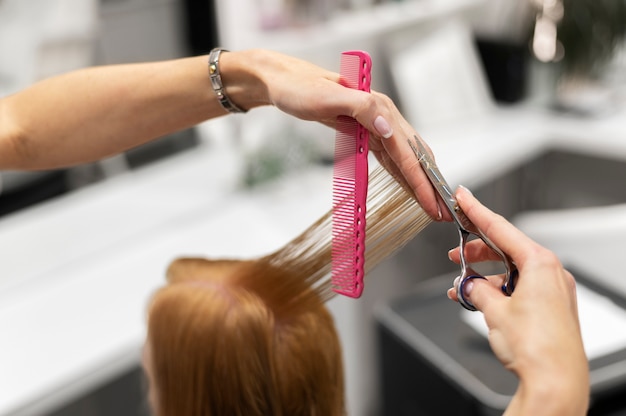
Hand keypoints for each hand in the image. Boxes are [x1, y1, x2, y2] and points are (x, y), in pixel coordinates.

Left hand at [222, 49, 448, 220]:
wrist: (283, 81)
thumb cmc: (300, 88)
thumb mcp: (327, 97)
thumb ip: (362, 109)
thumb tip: (391, 130)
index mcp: (378, 107)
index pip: (406, 151)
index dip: (421, 180)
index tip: (433, 203)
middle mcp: (382, 115)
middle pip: (413, 155)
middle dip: (429, 185)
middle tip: (443, 212)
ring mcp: (375, 123)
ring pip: (404, 157)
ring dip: (418, 182)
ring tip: (432, 204)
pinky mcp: (364, 130)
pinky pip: (389, 156)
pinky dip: (401, 173)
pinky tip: (409, 186)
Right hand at [447, 186, 588, 414]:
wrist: (556, 382)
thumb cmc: (537, 347)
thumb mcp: (494, 311)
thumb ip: (477, 290)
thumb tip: (468, 285)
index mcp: (540, 263)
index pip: (501, 228)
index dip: (477, 211)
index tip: (463, 197)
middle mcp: (551, 273)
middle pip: (506, 249)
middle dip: (477, 251)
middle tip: (454, 254)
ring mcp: (553, 290)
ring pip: (511, 270)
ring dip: (485, 277)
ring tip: (462, 288)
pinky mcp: (551, 307)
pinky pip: (520, 288)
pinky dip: (498, 291)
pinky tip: (479, 301)